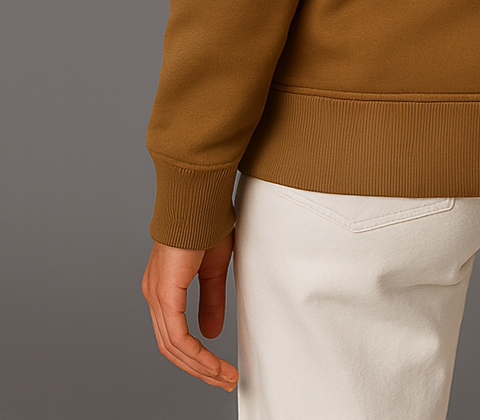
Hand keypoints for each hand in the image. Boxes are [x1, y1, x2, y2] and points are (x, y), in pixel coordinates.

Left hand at [141, 231, 238, 391]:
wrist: (199, 201)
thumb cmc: (206, 224)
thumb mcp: (213, 270)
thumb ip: (211, 301)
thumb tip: (211, 332)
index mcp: (163, 289)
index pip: (174, 334)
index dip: (196, 356)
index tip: (219, 368)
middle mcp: (154, 295)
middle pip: (172, 347)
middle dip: (200, 369)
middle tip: (224, 380)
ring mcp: (156, 295)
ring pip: (174, 347)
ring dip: (201, 366)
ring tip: (224, 376)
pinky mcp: (164, 294)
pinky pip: (178, 336)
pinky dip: (197, 354)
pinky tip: (213, 362)